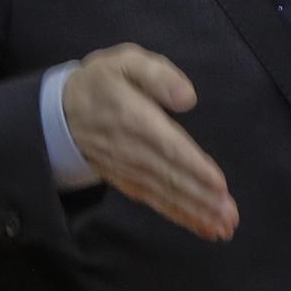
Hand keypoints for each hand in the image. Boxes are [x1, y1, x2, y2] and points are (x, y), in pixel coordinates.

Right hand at [61, 43, 238, 240]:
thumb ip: (157, 75)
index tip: (219, 185)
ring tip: (223, 228)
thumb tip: (188, 98)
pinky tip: (202, 226)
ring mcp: (130, 171)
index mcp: (136, 119)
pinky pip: (156, 202)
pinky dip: (180, 216)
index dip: (194, 168)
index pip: (170, 148)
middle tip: (231, 219)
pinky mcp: (129, 182)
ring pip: (167, 195)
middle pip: (173, 179)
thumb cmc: (103, 83)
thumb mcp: (125, 62)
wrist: (60, 113)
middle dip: (203, 200)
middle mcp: (133, 151)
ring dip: (196, 213)